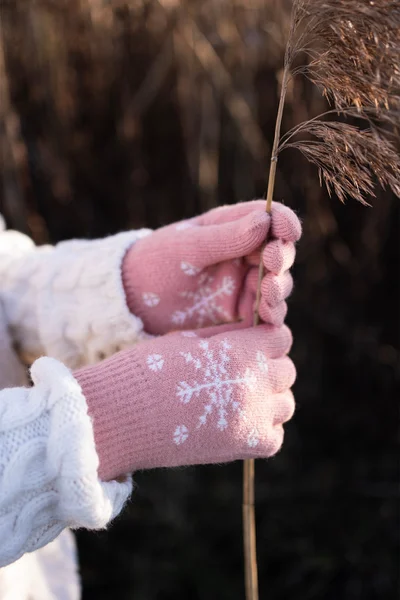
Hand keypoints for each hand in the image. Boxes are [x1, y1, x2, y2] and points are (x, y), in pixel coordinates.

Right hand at [76, 323, 295, 479]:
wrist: (116, 417)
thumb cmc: (145, 369)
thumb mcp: (187, 339)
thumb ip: (226, 336)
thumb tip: (251, 335)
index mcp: (239, 351)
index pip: (280, 337)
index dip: (265, 338)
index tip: (249, 344)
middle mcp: (253, 384)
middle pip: (286, 370)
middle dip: (267, 366)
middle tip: (240, 371)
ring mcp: (250, 419)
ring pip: (285, 404)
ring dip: (268, 398)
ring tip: (238, 397)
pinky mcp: (242, 447)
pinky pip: (274, 435)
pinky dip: (263, 429)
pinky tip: (238, 421)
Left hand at [122, 201, 300, 334]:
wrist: (131, 302)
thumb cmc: (154, 263)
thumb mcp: (188, 247)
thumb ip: (225, 236)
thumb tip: (266, 220)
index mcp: (231, 227)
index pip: (270, 218)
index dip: (284, 223)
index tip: (289, 232)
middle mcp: (242, 255)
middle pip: (279, 253)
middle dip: (281, 259)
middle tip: (273, 265)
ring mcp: (243, 286)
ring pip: (277, 285)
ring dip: (279, 289)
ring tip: (268, 294)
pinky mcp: (239, 315)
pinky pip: (265, 316)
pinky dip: (272, 316)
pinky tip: (268, 318)